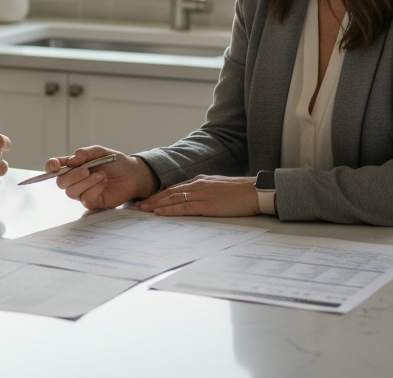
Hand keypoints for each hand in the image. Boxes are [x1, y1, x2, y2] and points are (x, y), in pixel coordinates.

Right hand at [46, 146, 157, 209]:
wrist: (132, 175)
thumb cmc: (115, 162)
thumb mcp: (101, 152)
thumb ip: (84, 153)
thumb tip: (70, 160)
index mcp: (73, 165)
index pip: (54, 167)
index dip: (50, 166)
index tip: (56, 165)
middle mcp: (75, 179)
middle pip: (61, 182)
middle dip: (72, 176)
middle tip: (87, 170)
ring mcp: (82, 191)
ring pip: (71, 192)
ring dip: (86, 182)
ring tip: (102, 175)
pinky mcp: (92, 202)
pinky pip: (85, 198)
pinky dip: (94, 189)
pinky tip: (103, 183)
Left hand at [136, 175, 258, 216]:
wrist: (254, 191)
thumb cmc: (240, 192)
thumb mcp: (219, 187)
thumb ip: (206, 190)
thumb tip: (195, 197)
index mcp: (200, 181)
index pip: (175, 187)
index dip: (160, 194)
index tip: (148, 199)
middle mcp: (198, 185)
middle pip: (169, 192)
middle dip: (152, 199)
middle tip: (138, 205)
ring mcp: (201, 194)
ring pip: (173, 199)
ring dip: (156, 204)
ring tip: (143, 209)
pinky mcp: (206, 205)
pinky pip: (183, 208)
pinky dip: (169, 210)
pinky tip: (159, 213)